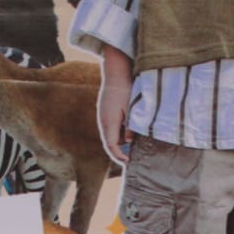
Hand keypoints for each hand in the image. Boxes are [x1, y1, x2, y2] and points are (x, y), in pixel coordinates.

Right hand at [98, 46, 134, 164]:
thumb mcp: (131, 110)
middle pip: (108, 144)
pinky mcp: (104, 112)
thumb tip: (129, 141)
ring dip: (119, 143)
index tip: (129, 160)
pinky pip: (110, 128)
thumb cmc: (125, 89)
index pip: (111, 147)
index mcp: (109, 123)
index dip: (119, 156)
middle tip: (130, 157)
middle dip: (118, 152)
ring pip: (109, 136)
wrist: (115, 72)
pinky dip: (117, 133)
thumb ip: (130, 127)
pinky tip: (127, 131)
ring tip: (132, 144)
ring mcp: (102, 117)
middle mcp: (103, 122)